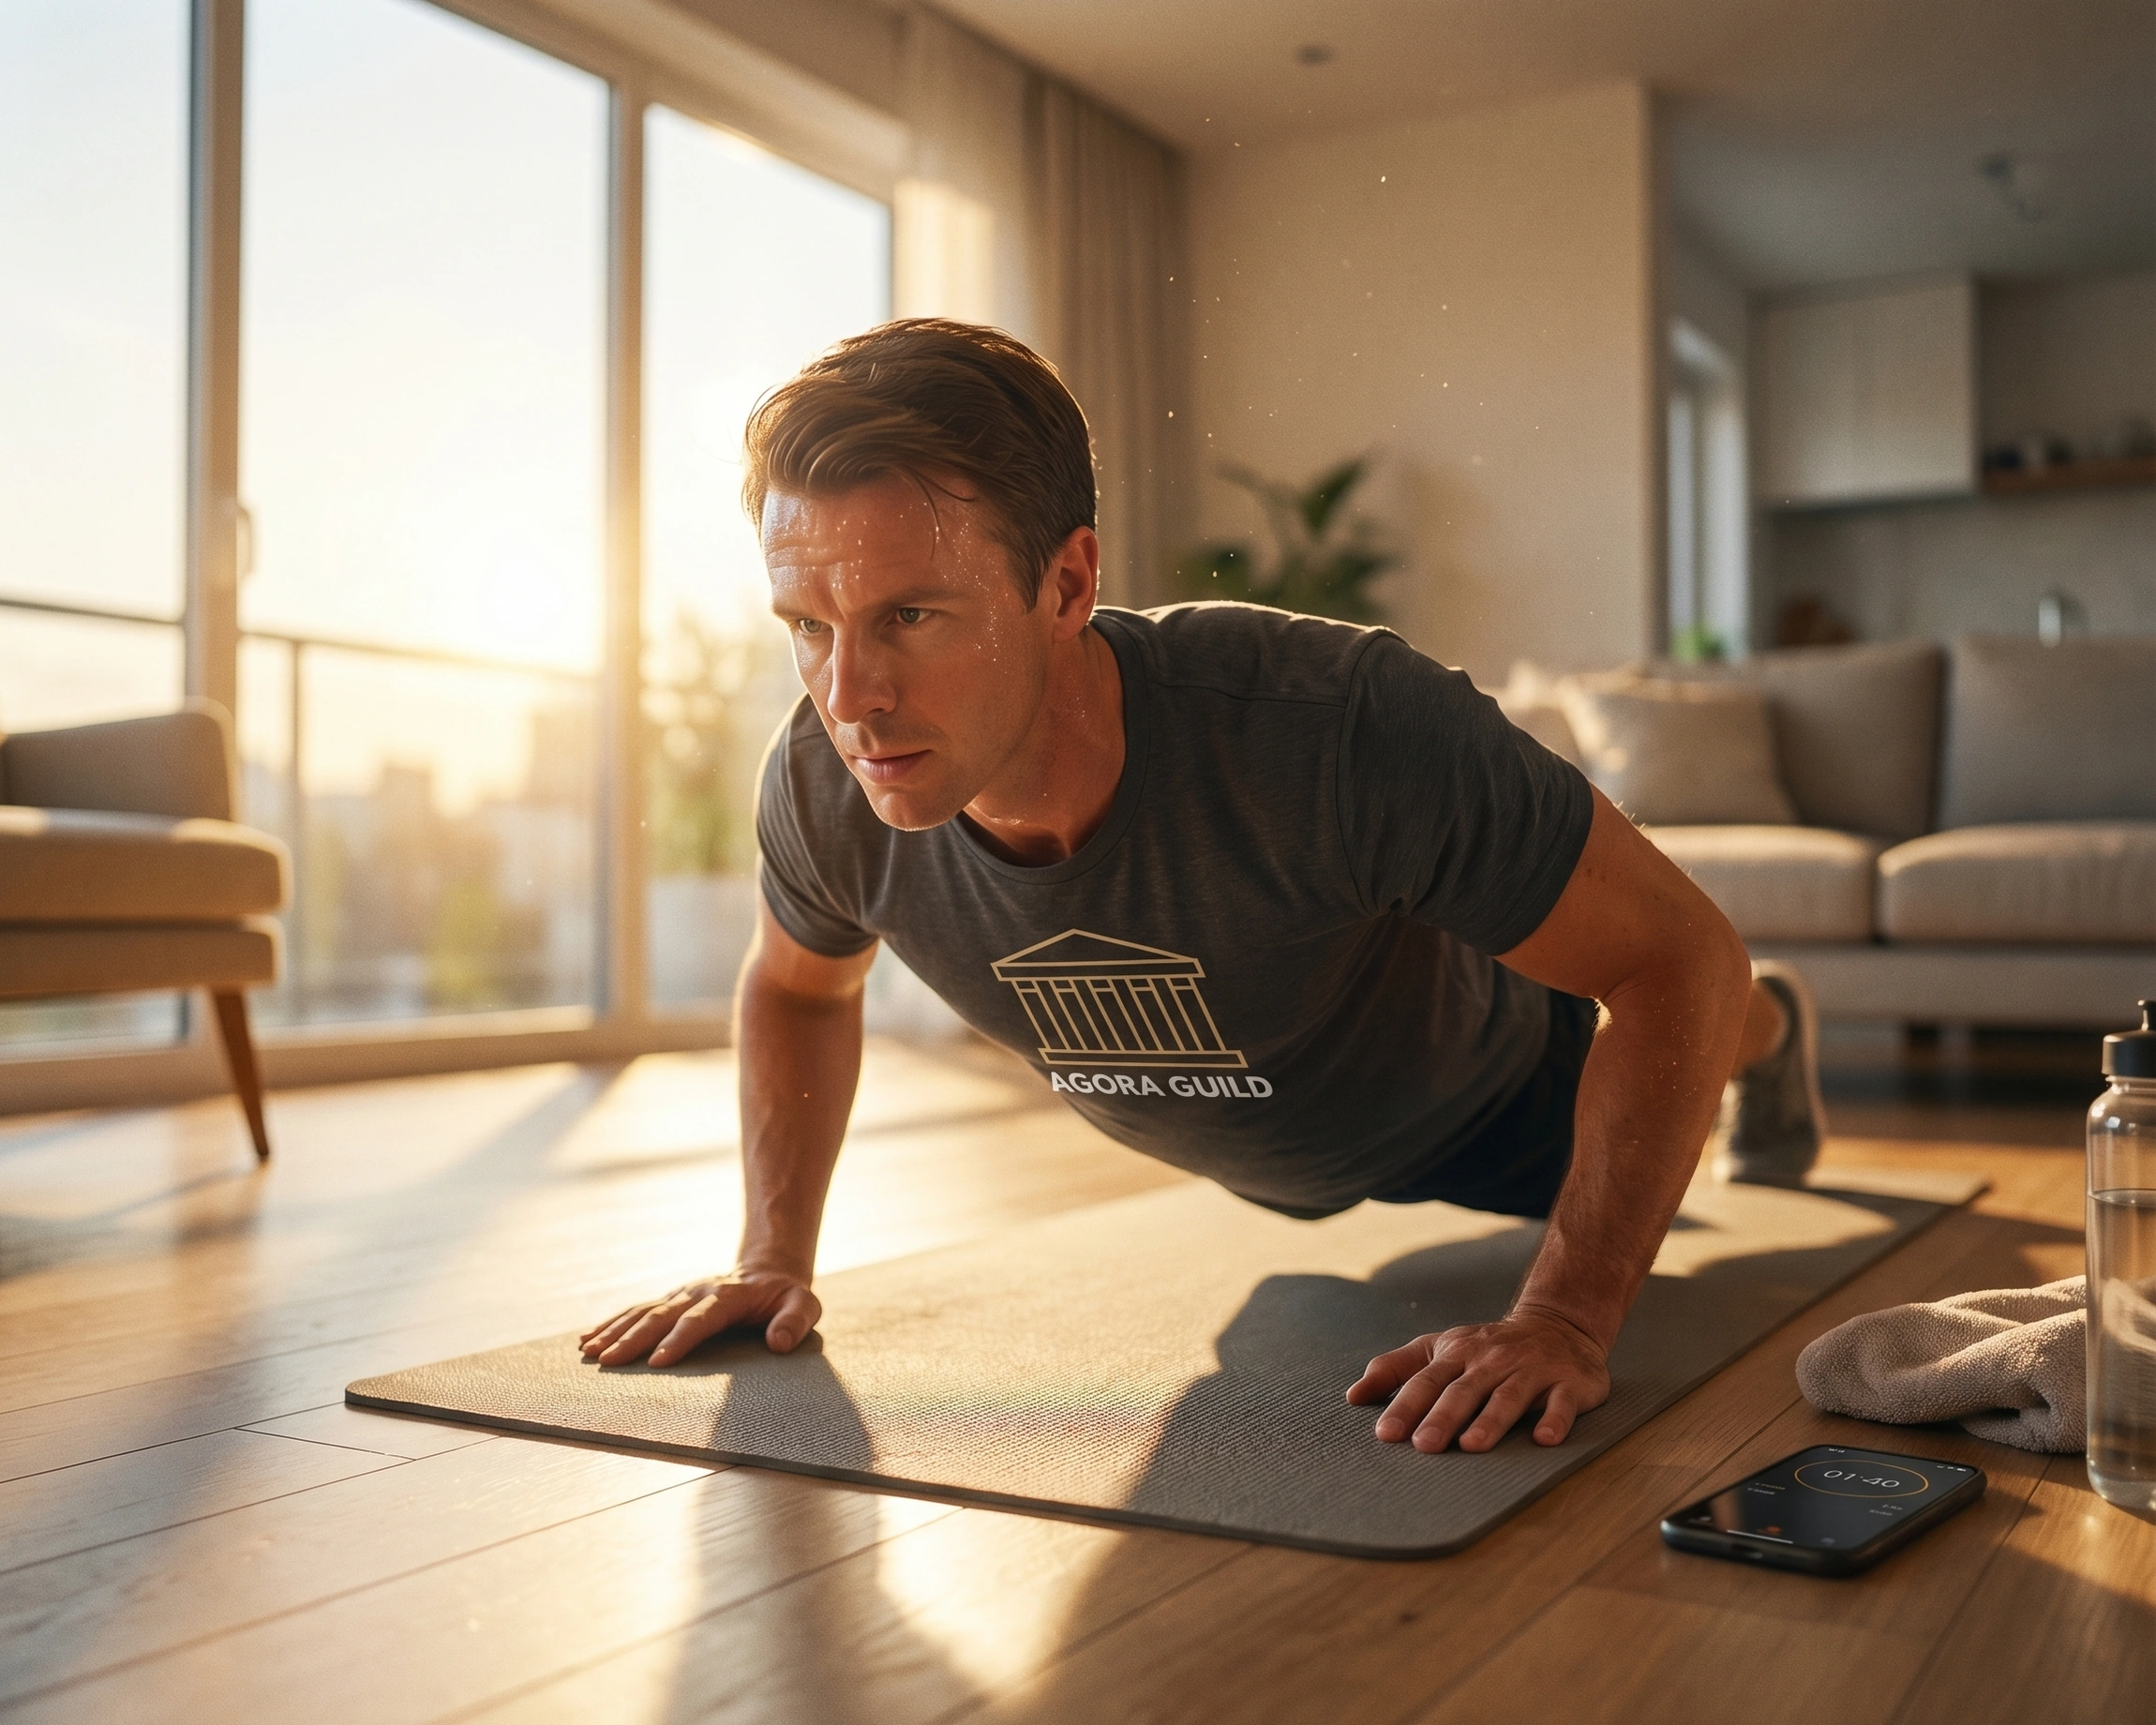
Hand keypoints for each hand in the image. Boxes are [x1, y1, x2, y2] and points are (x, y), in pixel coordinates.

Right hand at [579, 1269, 820, 1367]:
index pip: (700, 1320)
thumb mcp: (804, 1304)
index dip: (680, 1339)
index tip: (658, 1362)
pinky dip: (611, 1323)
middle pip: (661, 1315)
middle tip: (608, 1361)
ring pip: (642, 1311)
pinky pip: (636, 1310)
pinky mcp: (670, 1300)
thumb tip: (779, 1343)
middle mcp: (697, 1293)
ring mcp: (680, 1295)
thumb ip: (795, 1321)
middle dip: (633, 1338)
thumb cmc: (786, 1296)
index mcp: (727, 1297)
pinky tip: (588, 1339)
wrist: (768, 1270)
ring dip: (615, 1331)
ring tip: (589, 1352)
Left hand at [1344, 1305, 1610, 1451]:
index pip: (1427, 1381)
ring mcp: (1531, 1371)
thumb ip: (1396, 1368)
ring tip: (1472, 1446)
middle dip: (1442, 1418)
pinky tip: (1543, 1439)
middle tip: (1423, 1446)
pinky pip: (1562, 1403)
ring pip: (1508, 1398)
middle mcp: (1492, 1361)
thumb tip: (1353, 1397)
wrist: (1557, 1322)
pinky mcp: (1568, 1383)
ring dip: (1490, 1421)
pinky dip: (1554, 1420)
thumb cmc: (1486, 1347)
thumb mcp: (1439, 1348)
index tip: (1386, 1433)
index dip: (1406, 1406)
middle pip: (1463, 1391)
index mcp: (1457, 1354)